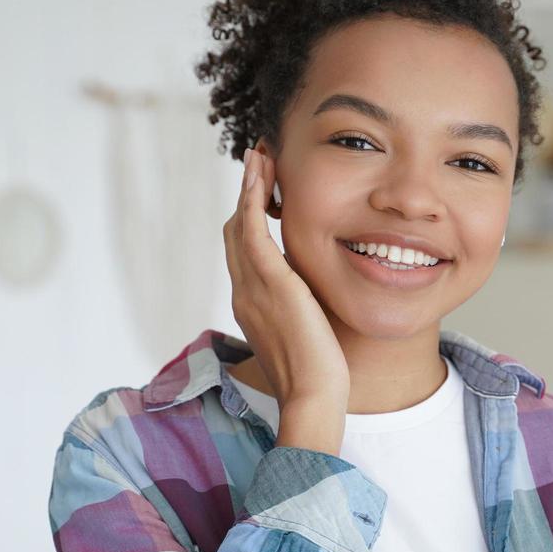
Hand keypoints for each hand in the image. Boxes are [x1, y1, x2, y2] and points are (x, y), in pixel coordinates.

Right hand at [224, 145, 348, 412]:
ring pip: (238, 224)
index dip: (249, 221)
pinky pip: (250, 228)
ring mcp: (251, 286)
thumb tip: (316, 299)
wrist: (313, 395)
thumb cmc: (318, 375)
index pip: (243, 254)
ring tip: (260, 156)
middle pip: (234, 234)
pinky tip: (260, 173)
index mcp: (250, 306)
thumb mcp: (306, 333)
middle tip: (259, 164)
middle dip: (245, 198)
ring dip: (248, 187)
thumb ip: (303, 310)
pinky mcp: (268, 281)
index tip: (262, 195)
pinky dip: (252, 197)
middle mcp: (243, 293)